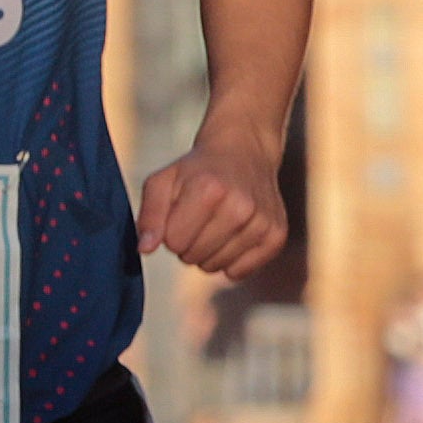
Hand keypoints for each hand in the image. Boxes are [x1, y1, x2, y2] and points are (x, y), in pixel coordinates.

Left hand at [137, 138, 290, 278]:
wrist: (244, 150)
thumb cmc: (197, 170)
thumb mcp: (164, 181)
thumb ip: (150, 214)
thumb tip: (145, 249)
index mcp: (208, 190)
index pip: (174, 243)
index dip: (172, 231)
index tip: (181, 212)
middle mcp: (240, 207)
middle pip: (194, 258)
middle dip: (189, 243)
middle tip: (199, 217)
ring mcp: (262, 222)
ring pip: (216, 268)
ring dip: (210, 252)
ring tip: (217, 223)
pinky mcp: (276, 235)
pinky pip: (240, 273)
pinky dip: (232, 260)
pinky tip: (234, 235)